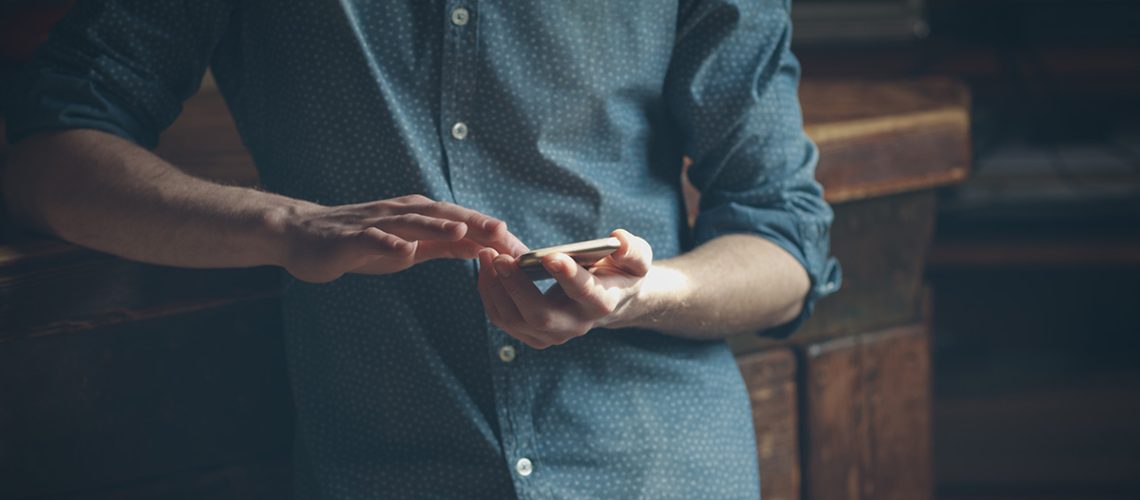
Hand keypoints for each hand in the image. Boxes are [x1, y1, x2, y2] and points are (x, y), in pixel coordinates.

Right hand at [280, 194, 526, 281]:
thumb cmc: (361, 242)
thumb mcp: (410, 246)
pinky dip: (388, 243)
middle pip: (442, 215)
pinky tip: (404, 250)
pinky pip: (371, 239)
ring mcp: (375, 224)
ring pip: (410, 222)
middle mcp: (400, 213)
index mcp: (417, 216)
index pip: (460, 222)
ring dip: (436, 224)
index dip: (488, 232)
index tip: (517, 244)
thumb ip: (443, 245)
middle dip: (474, 221)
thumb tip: (481, 247)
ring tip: (462, 229)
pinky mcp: (350, 238)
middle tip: (503, 231)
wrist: (304, 236)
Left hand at [477, 229, 652, 348]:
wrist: (609, 298)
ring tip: (487, 255)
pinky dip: (490, 294)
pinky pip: (503, 319)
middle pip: (540, 315)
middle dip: (515, 286)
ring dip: (495, 288)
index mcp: (602, 303)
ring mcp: (552, 335)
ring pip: (514, 320)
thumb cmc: (620, 271)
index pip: (586, 293)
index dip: (568, 276)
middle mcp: (576, 325)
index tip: (551, 256)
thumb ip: (633, 250)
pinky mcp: (532, 334)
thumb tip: (617, 240)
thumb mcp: (636, 258)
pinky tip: (486, 268)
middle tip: (499, 257)